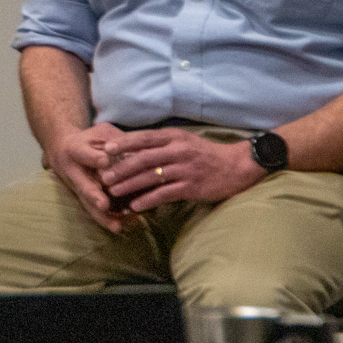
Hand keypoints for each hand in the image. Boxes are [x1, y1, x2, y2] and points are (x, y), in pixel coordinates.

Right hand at [43, 122, 132, 233]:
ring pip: (87, 204)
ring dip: (101, 216)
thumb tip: (141, 153)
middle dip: (93, 196)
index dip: (93, 158)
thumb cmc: (89, 139)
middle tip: (104, 205)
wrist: (61, 149)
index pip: (83, 154)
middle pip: (82, 185)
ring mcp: (76, 188)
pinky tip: (122, 227)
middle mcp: (72, 171)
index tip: (104, 161)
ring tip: (116, 227)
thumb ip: (117, 141)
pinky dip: (107, 219)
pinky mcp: (81, 198)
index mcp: (75, 149)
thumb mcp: (100, 133)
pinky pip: (93, 211)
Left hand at [99, 128, 266, 212]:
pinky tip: (135, 205)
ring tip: (113, 192)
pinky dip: (148, 199)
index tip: (105, 149)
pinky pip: (165, 193)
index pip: (144, 138)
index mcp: (175, 137)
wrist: (238, 166)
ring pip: (152, 176)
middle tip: (104, 177)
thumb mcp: (184, 142)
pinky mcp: (192, 186)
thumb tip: (132, 150)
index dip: (124, 143)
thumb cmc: (205, 154)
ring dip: (130, 184)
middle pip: (144, 158)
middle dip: (121, 168)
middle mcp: (179, 151)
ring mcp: (186, 169)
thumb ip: (162, 145)